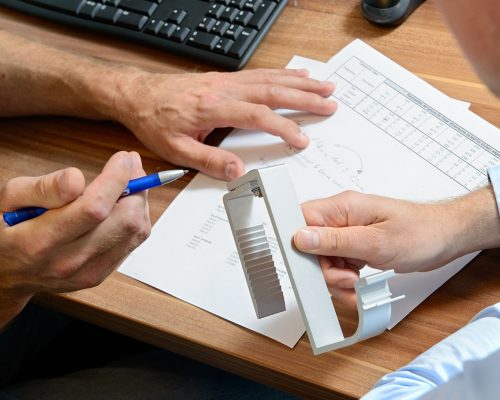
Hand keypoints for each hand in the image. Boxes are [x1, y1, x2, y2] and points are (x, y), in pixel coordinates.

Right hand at [0, 151, 150, 327]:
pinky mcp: (101, 275)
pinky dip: (136, 218)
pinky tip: (123, 204)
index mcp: (41, 240)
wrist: (5, 274)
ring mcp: (88, 272)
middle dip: (136, 187)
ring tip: (129, 181)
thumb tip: (76, 179)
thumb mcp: (9, 198)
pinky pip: (133, 242)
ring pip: (136, 232)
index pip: (94, 208)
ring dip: (140, 201)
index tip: (123, 157)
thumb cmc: (7, 227)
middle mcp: (69, 260)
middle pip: (125, 221)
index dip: (116, 179)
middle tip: (131, 164)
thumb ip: (43, 188)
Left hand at [114, 68, 336, 179]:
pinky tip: (294, 76)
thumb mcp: (175, 150)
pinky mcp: (224, 79)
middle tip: (330, 102)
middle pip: (272, 91)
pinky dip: (281, 74)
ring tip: (323, 86)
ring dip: (298, 83)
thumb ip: (208, 161)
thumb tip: (237, 171)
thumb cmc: (154, 121)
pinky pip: (259, 74)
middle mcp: (223, 90)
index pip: (257, 116)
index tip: (302, 139)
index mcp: (212, 108)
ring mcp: (225, 81)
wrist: (137, 95)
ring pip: (269, 78)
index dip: (283, 128)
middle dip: (304, 97)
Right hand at [293, 189, 499, 306]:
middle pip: (311, 245)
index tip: (304, 264)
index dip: (297, 242)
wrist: (446, 237)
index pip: (302, 218)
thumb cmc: (420, 232)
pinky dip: (346, 281)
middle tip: (347, 279)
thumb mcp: (375, 242)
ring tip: (356, 286)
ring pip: (324, 260)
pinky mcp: (355, 245)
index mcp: (342, 207)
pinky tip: (358, 288)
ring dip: (336, 279)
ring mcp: (348, 232)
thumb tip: (300, 237)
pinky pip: (339, 265)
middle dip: (324, 270)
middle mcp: (341, 218)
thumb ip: (335, 241)